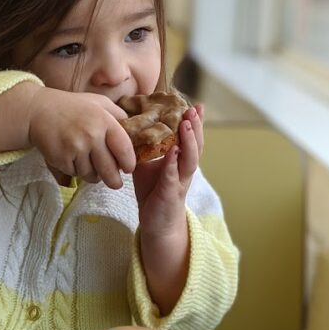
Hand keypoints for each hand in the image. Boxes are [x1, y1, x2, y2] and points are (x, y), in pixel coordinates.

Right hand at [27, 87, 135, 188]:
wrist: (39, 111)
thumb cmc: (72, 107)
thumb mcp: (99, 103)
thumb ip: (118, 116)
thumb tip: (136, 134)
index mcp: (104, 120)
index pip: (124, 148)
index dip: (129, 162)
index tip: (129, 169)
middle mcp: (91, 135)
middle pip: (109, 169)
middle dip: (114, 180)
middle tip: (116, 183)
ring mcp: (75, 148)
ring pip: (92, 175)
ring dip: (93, 175)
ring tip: (90, 166)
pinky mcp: (61, 159)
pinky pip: (76, 174)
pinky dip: (77, 171)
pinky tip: (74, 160)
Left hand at [133, 104, 203, 234]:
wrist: (157, 224)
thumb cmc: (153, 192)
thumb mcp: (146, 165)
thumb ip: (143, 148)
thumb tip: (131, 127)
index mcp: (181, 161)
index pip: (190, 138)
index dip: (195, 123)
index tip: (197, 105)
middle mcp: (184, 170)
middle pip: (195, 145)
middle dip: (196, 127)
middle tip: (193, 109)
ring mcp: (179, 181)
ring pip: (189, 159)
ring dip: (189, 142)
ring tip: (186, 125)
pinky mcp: (170, 194)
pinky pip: (172, 177)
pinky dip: (172, 164)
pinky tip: (172, 152)